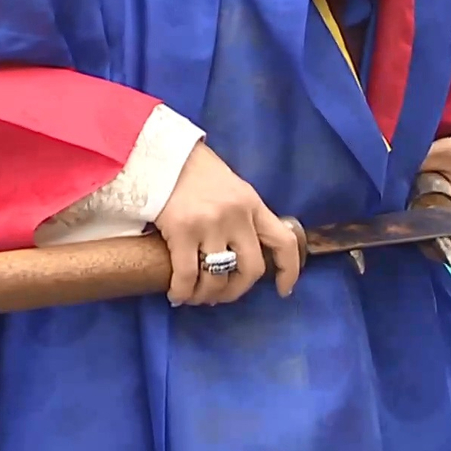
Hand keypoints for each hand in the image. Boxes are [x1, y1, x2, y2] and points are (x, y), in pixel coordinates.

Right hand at [154, 142, 300, 306]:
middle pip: (251, 268)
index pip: (283, 242)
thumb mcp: (231, 189)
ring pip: (218, 277)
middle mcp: (237, 216)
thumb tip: (239, 252)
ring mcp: (211, 224)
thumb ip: (241, 216)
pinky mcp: (182, 230)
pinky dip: (183, 291)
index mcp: (253, 204)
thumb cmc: (194, 170)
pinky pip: (187, 275)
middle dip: (237, 290)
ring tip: (196, 296)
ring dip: (207, 294)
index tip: (283, 289)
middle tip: (221, 295)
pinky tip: (177, 295)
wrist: (161, 154)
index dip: (289, 270)